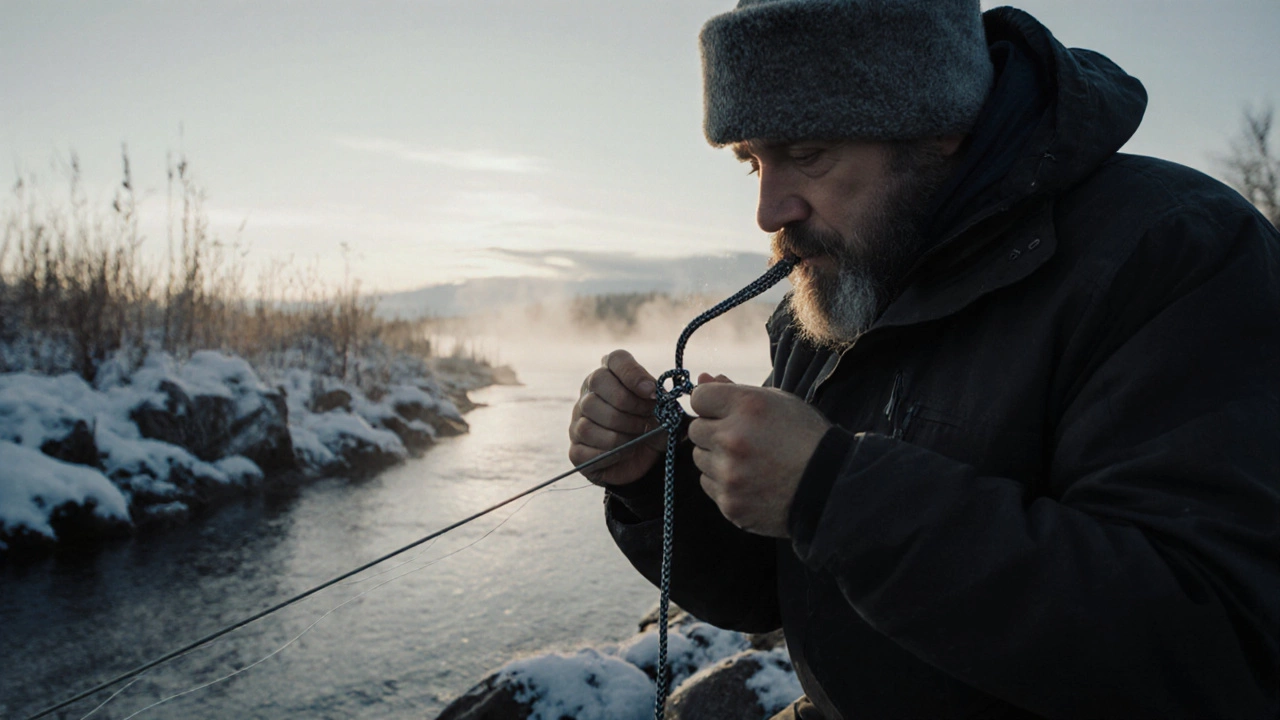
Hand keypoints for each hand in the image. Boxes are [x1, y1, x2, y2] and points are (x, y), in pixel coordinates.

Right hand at [568, 349, 664, 485]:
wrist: (648, 461)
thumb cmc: (654, 428)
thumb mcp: (665, 413)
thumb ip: (663, 400)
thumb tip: (652, 391)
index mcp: (612, 376)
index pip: (616, 359)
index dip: (633, 373)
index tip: (652, 392)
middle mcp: (589, 393)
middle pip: (598, 382)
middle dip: (629, 404)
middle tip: (647, 419)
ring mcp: (578, 420)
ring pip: (589, 420)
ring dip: (620, 433)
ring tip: (638, 438)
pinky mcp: (576, 449)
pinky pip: (584, 449)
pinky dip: (610, 453)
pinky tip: (624, 453)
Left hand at [688, 373, 830, 537]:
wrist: (830, 487)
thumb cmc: (805, 438)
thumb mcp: (778, 402)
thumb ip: (735, 389)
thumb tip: (702, 378)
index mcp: (746, 406)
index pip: (698, 398)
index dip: (712, 404)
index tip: (727, 412)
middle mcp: (732, 439)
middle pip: (695, 429)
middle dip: (714, 431)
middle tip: (744, 439)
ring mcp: (729, 474)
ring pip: (699, 458)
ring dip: (717, 457)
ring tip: (750, 461)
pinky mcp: (730, 502)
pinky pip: (709, 484)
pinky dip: (724, 482)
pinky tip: (751, 480)